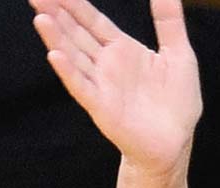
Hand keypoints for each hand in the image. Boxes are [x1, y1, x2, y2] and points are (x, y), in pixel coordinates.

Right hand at [30, 0, 200, 174]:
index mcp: (122, 49)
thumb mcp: (178, 51)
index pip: (92, 21)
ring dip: (56, 38)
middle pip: (76, 34)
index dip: (74, 4)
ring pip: (74, 57)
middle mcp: (106, 65)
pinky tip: (55, 56)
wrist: (175, 142)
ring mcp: (101, 86)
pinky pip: (82, 87)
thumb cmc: (177, 102)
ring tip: (40, 18)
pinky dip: (68, 72)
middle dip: (57, 15)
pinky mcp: (102, 108)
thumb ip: (168, 20)